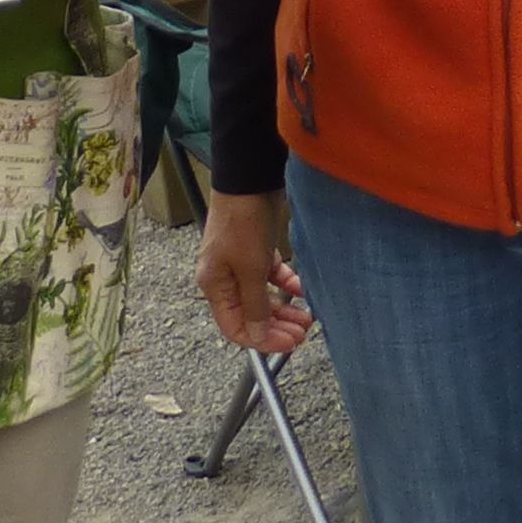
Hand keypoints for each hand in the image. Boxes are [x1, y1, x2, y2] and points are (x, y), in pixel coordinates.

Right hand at [199, 190, 311, 355]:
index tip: (288, 343)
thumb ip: (255, 305)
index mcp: (215, 285)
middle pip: (250, 314)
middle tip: (302, 333)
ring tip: (307, 317)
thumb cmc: (243, 221)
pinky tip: (302, 289)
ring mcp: (240, 262)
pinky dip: (286, 284)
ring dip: (284, 309)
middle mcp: (224, 277)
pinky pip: (270, 275)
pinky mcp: (255, 248)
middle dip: (277, 326)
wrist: (250, 179)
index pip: (234, 327)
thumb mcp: (251, 268)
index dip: (262, 340)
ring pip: (262, 297)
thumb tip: (257, 337)